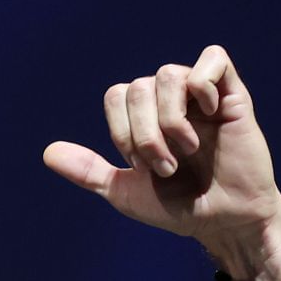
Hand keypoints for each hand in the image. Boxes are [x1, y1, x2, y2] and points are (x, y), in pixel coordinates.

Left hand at [41, 44, 280, 245]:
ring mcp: (201, 96)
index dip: (122, 131)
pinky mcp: (233, 94)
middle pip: (137, 87)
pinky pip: (213, 59)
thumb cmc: (178, 207)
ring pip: (167, 74)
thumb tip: (47, 152)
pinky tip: (211, 116)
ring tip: (187, 151)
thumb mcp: (124, 192)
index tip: (141, 166)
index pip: (116, 95)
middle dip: (144, 135)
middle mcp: (170, 101)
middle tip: (166, 167)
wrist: (223, 222)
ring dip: (170, 121)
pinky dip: (203, 85)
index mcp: (144, 117)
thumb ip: (88, 171)